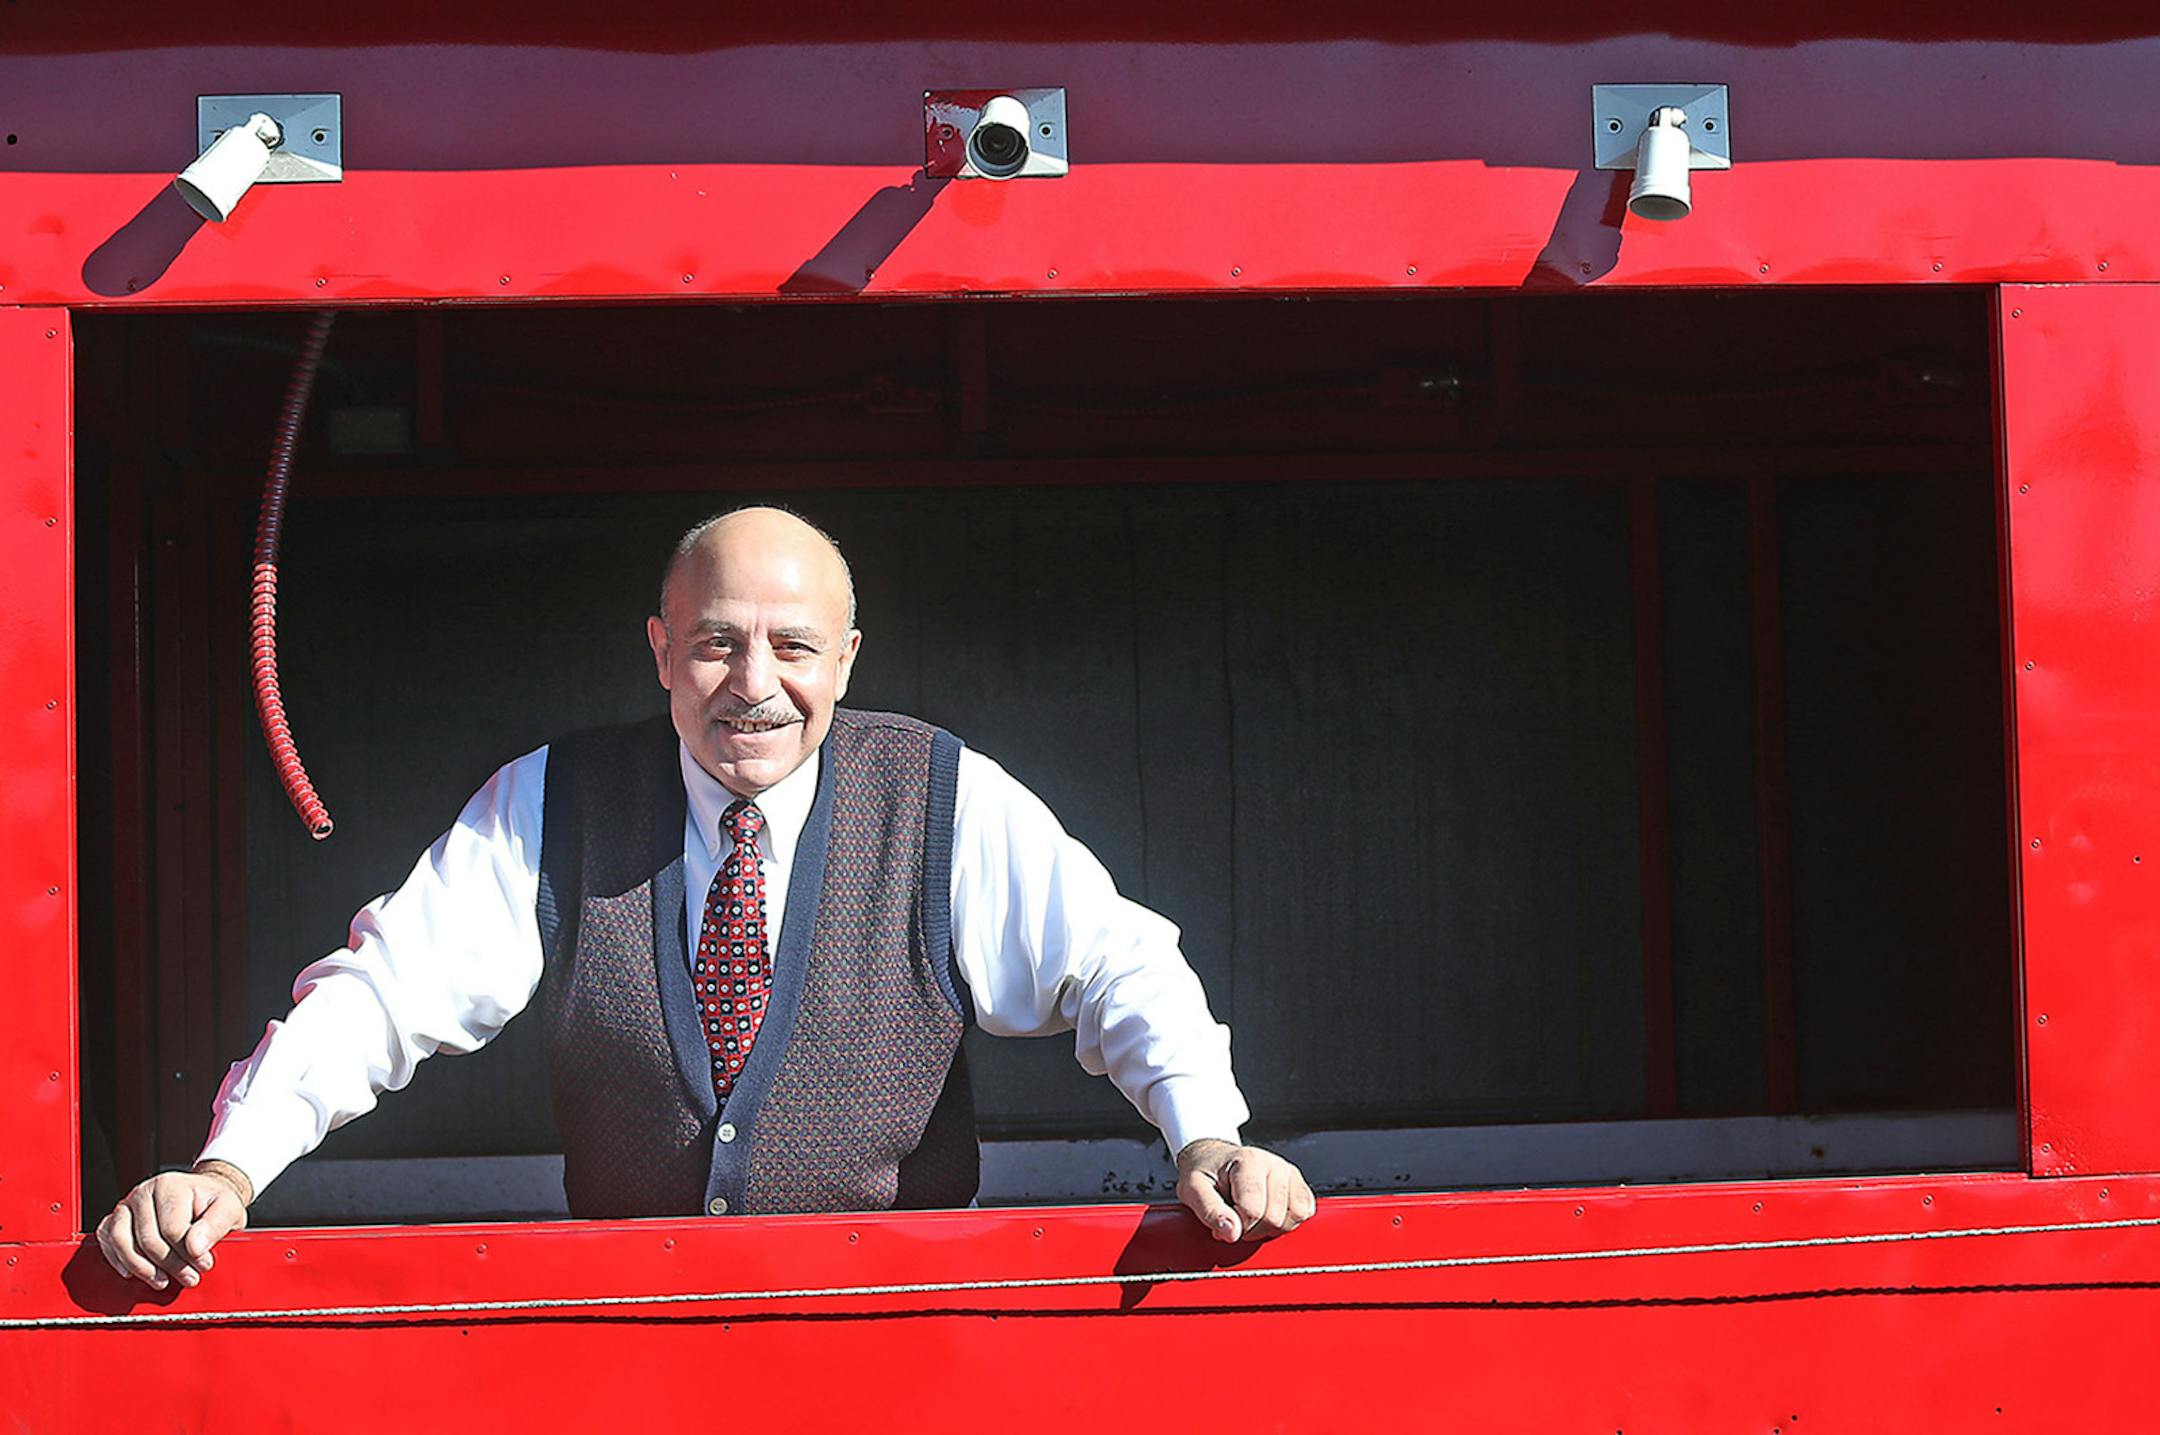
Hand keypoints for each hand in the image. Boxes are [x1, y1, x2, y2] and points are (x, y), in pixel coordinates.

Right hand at [94, 1161, 252, 1290]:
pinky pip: (107, 1242)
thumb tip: (195, 1247)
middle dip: (170, 1265)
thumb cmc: (211, 1203)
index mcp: (171, 1185)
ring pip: (122, 1242)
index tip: (205, 1265)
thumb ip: (216, 1225)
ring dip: (141, 1268)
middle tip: (189, 1278)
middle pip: (148, 1239)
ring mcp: (126, 1206)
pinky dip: (118, 1260)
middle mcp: (143, 1192)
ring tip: (162, 1281)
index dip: (189, 1253)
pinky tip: (134, 1274)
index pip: (172, 1228)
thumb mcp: (229, 1208)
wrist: (200, 1196)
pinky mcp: (114, 1219)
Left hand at [1175, 1138, 1315, 1242]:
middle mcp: (1274, 1164)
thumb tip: (1231, 1232)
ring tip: (1252, 1219)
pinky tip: (1268, 1216)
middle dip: (1252, 1230)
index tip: (1224, 1221)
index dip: (1237, 1227)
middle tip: (1236, 1221)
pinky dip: (1288, 1222)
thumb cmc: (1205, 1172)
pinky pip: (1305, 1212)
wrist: (1213, 1158)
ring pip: (1295, 1217)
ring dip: (1271, 1228)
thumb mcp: (1192, 1189)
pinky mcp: (1299, 1184)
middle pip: (1275, 1218)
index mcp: (1248, 1161)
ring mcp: (1289, 1173)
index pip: (1253, 1211)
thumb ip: (1210, 1211)